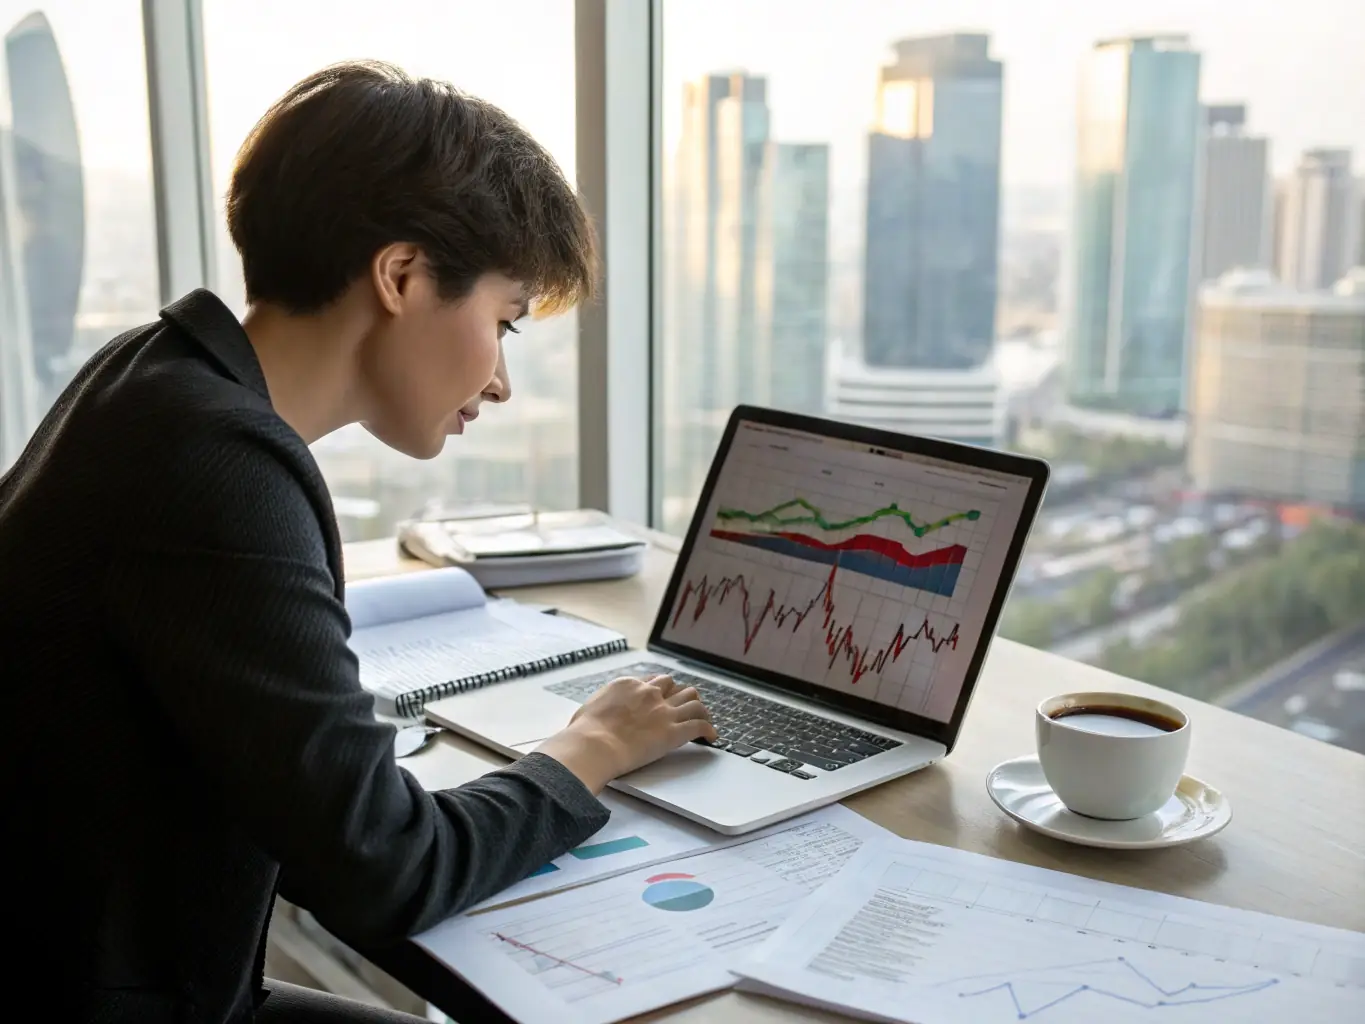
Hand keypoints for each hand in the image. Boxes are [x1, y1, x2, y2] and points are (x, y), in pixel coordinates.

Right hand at [535, 674, 717, 793]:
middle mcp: (649, 693)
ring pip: (693, 701)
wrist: (594, 745)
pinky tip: (711, 737)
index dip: (660, 689)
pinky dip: (708, 730)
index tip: (662, 696)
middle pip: (675, 686)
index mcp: (628, 685)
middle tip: (681, 706)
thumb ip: (600, 708)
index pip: (653, 680)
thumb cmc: (583, 732)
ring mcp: (664, 711)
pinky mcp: (674, 731)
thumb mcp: (587, 710)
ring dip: (699, 709)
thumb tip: (595, 715)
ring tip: (702, 718)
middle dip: (679, 695)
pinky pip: (700, 725)